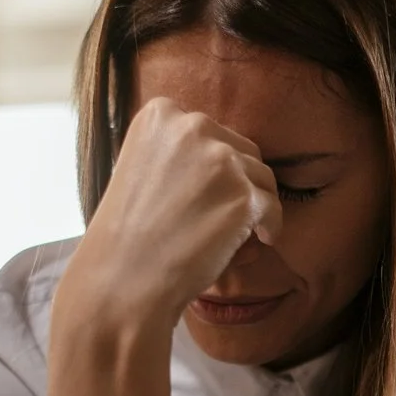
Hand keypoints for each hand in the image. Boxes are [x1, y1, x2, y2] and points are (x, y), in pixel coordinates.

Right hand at [60, 98, 283, 330]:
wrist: (122, 281)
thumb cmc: (128, 234)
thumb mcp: (140, 167)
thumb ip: (176, 150)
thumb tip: (217, 151)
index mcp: (161, 115)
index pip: (210, 133)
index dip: (214, 166)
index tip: (205, 194)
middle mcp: (192, 127)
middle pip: (242, 151)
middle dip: (239, 184)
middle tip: (220, 217)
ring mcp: (221, 160)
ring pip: (262, 179)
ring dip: (253, 207)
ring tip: (229, 235)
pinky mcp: (244, 196)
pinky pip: (273, 208)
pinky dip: (269, 228)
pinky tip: (255, 242)